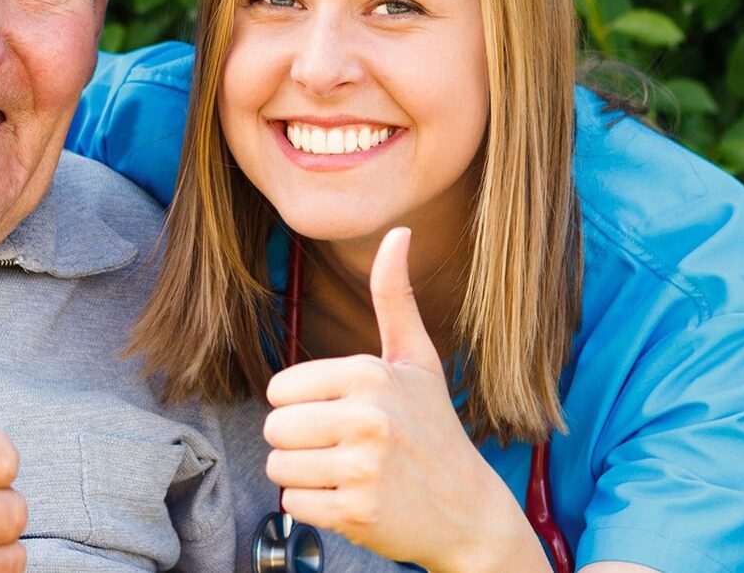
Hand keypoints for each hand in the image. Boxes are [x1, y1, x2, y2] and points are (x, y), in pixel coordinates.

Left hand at [262, 229, 546, 571]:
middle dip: (299, 444)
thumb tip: (398, 231)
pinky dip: (315, 508)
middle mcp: (366, 417)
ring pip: (279, 469)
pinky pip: (293, 506)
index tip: (341, 416)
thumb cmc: (434, 430)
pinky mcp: (356, 512)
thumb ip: (394, 297)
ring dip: (305, 477)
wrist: (469, 512)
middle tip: (344, 450)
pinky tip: (353, 500)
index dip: (302, 407)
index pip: (279, 390)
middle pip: (274, 429)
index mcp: (369, 374)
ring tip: (348, 474)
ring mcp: (362, 468)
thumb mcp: (417, 360)